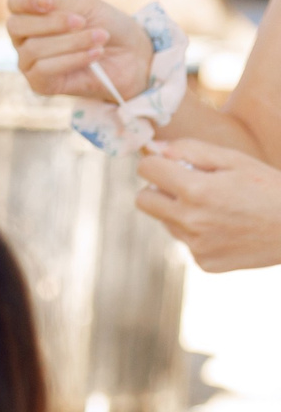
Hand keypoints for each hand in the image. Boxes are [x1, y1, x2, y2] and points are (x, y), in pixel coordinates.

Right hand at [7, 0, 153, 104]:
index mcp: (35, 15)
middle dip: (52, 22)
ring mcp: (30, 63)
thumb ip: (59, 1)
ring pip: (34, 49)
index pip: (15, 2)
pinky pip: (44, 69)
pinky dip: (73, 59)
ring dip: (72, 42)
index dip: (26, 0)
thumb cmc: (108, 26)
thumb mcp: (85, 6)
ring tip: (100, 38)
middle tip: (82, 21)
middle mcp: (26, 39)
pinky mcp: (40, 84)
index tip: (49, 2)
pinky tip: (95, 54)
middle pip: (16, 26)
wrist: (132, 55)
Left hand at [137, 139, 280, 271]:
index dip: (156, 163)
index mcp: (197, 189)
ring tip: (218, 207)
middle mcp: (190, 220)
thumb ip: (192, 151)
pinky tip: (226, 227)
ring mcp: (195, 245)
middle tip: (186, 185)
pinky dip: (198, 232)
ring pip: (166, 221)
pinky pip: (186, 241)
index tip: (167, 163)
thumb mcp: (236, 160)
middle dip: (158, 188)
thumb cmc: (269, 187)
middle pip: (143, 200)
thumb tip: (156, 149)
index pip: (147, 170)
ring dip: (181, 211)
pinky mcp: (203, 262)